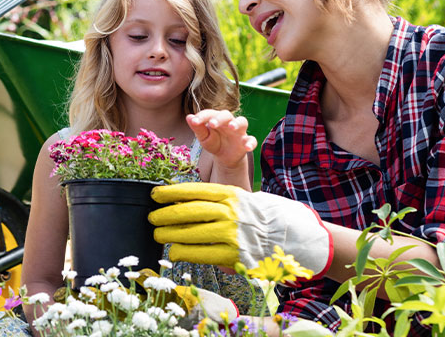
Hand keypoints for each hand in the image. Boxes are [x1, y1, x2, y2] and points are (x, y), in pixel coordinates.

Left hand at [148, 183, 332, 276]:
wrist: (291, 236)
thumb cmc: (260, 217)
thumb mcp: (242, 199)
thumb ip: (218, 200)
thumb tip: (185, 202)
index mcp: (231, 193)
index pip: (195, 190)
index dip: (172, 192)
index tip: (155, 194)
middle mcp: (230, 211)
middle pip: (188, 211)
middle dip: (166, 214)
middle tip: (152, 217)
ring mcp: (231, 233)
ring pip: (191, 232)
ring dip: (169, 234)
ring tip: (158, 234)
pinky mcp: (233, 254)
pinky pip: (201, 253)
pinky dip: (184, 251)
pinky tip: (175, 250)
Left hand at [186, 110, 256, 169]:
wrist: (225, 157)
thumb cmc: (214, 142)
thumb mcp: (204, 137)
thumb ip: (198, 128)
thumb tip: (188, 117)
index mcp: (217, 118)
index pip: (210, 113)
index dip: (202, 116)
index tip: (194, 122)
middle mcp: (229, 121)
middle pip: (226, 114)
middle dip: (220, 118)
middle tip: (212, 124)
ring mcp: (239, 131)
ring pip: (242, 122)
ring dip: (237, 123)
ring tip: (231, 127)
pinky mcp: (246, 141)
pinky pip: (252, 140)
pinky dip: (250, 143)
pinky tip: (247, 147)